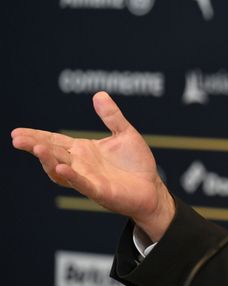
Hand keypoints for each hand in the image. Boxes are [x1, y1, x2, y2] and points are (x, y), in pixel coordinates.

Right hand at [11, 91, 174, 240]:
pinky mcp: (100, 191)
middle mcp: (80, 164)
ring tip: (37, 149)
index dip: (36, 136)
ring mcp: (88, 178)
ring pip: (62, 170)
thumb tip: (99, 94)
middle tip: (17, 139)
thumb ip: (111, 116)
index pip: (54, 141)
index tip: (17, 131)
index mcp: (83, 150)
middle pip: (53, 154)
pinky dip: (72, 176)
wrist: (152, 188)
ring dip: (48, 160)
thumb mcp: (125, 134)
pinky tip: (62, 168)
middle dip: (35, 146)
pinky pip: (83, 183)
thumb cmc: (136, 163)